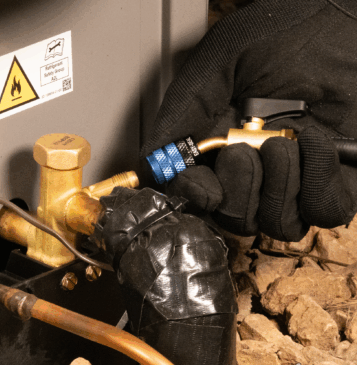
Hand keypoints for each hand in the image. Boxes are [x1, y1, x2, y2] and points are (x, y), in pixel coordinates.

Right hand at [141, 0, 356, 241]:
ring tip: (281, 144)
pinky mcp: (336, 181)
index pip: (199, 194)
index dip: (195, 198)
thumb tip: (150, 157)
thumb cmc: (288, 31)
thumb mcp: (220, 61)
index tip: (199, 186)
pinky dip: (318, 182)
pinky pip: (326, 210)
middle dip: (238, 191)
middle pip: (236, 219)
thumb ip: (183, 109)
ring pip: (277, 222)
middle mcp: (256, 169)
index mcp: (221, 146)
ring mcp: (296, 179)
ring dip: (276, 186)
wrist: (343, 20)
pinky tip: (314, 142)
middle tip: (242, 153)